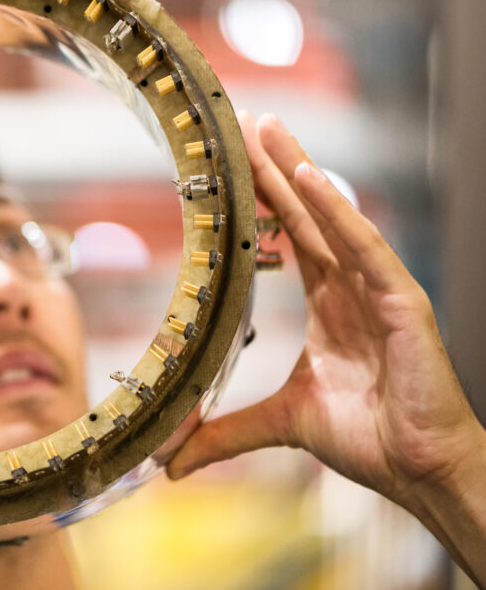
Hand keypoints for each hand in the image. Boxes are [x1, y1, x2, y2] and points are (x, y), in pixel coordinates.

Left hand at [166, 113, 485, 579]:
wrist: (419, 470)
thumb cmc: (368, 437)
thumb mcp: (282, 422)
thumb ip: (225, 432)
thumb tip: (171, 459)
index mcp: (328, 303)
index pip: (289, 236)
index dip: (262, 198)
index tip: (234, 162)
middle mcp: (351, 287)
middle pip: (307, 214)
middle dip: (277, 166)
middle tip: (247, 120)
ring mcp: (378, 290)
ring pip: (334, 219)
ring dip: (300, 172)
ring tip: (269, 130)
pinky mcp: (403, 304)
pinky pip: (367, 250)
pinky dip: (339, 214)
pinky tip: (311, 179)